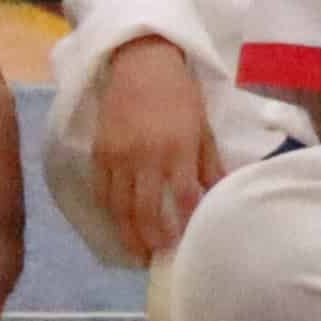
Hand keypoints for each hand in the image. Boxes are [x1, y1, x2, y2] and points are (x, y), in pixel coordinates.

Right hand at [86, 39, 223, 264]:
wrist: (139, 62)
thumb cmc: (179, 93)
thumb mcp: (202, 125)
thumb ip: (210, 163)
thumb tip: (221, 194)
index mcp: (178, 147)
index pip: (185, 197)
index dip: (187, 223)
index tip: (191, 243)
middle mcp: (146, 156)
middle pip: (148, 211)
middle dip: (154, 240)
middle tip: (160, 258)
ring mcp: (118, 156)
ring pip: (120, 208)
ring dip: (130, 235)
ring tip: (139, 253)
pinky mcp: (99, 152)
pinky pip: (102, 191)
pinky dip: (110, 212)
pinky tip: (119, 225)